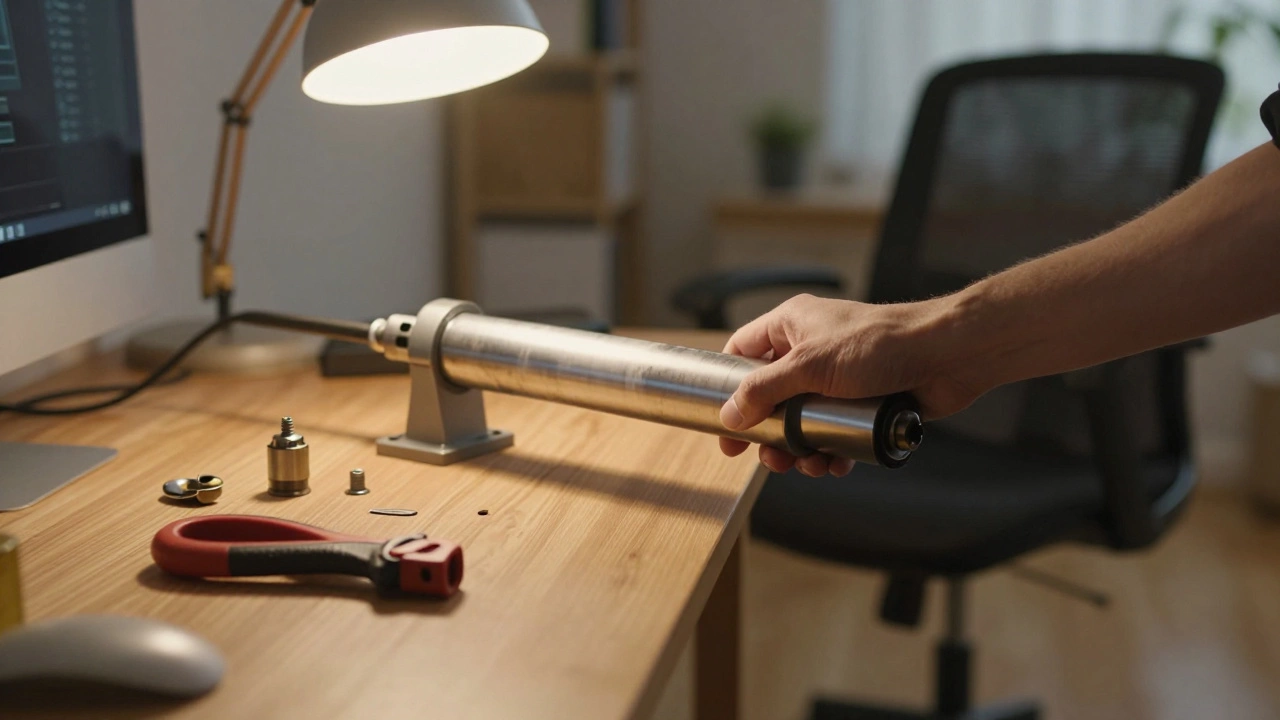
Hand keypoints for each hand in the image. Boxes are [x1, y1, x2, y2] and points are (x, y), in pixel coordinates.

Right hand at [718, 294, 986, 476]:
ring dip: (800, 449)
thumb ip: (764, 390)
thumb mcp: (810, 366)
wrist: (946, 356)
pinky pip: (832, 432)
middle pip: (770, 397)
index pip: (742, 352)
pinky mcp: (860, 402)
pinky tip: (835, 464)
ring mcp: (836, 378)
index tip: (721, 425)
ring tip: (808, 465)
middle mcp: (810, 350)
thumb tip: (729, 416)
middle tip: (768, 458)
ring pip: (801, 421)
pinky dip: (829, 451)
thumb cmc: (879, 345)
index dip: (728, 388)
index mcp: (791, 326)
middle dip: (769, 433)